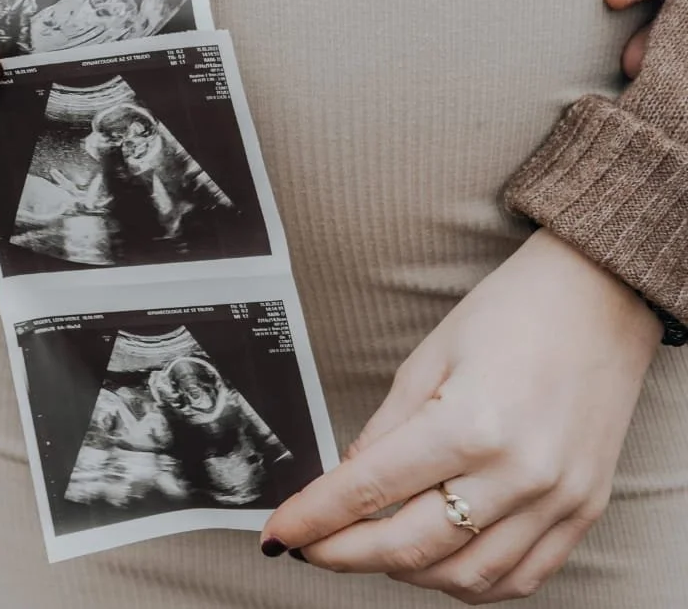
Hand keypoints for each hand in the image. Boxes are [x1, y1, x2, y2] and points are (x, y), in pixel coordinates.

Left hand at [262, 231, 659, 602]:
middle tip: (311, 549)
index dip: (316, 518)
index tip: (280, 533)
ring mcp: (555, 501)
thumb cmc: (513, 313)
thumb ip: (387, 427)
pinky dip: (468, 581)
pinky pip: (519, 577)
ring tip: (370, 548)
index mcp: (470, 424)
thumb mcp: (431, 356)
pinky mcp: (583, 511)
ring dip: (405, 572)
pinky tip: (437, 560)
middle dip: (346, 554)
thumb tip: (347, 477)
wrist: (598, 299)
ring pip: (463, 576)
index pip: (371, 490)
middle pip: (411, 546)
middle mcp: (516, 474)